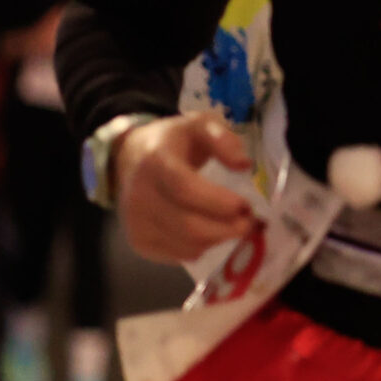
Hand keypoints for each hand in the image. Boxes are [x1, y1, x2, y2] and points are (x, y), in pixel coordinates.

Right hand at [118, 113, 257, 263]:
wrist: (130, 158)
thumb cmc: (174, 142)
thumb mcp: (200, 125)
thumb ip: (224, 139)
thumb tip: (244, 165)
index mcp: (156, 161)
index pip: (184, 188)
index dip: (217, 201)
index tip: (245, 205)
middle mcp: (140, 195)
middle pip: (188, 225)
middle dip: (227, 228)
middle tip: (250, 222)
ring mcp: (136, 222)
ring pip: (187, 245)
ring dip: (218, 240)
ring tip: (233, 226)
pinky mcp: (138, 242)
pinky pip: (178, 255)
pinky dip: (202, 248)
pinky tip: (209, 232)